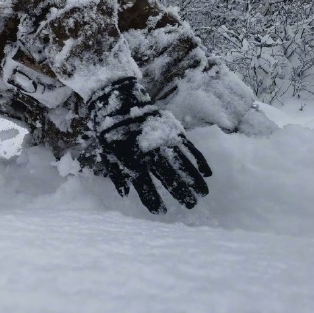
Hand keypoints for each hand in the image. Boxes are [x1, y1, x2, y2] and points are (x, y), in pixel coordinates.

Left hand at [88, 78, 211, 213]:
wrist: (119, 100)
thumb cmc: (110, 130)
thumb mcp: (106, 154)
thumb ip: (117, 176)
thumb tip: (126, 195)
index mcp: (131, 160)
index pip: (144, 186)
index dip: (153, 200)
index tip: (162, 212)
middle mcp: (150, 153)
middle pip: (169, 177)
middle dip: (181, 193)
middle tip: (191, 206)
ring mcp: (163, 140)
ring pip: (183, 163)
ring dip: (194, 179)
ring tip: (203, 194)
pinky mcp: (173, 130)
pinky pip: (189, 148)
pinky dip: (199, 160)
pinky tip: (207, 173)